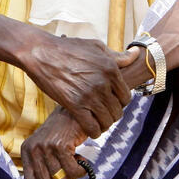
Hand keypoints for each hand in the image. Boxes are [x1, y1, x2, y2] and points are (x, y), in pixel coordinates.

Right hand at [18, 34, 136, 138]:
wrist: (40, 53)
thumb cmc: (67, 48)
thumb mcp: (96, 46)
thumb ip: (117, 55)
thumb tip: (137, 53)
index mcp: (111, 69)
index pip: (126, 96)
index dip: (120, 103)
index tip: (112, 104)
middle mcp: (103, 83)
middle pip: (118, 111)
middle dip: (112, 115)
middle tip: (104, 115)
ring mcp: (89, 95)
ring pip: (106, 120)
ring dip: (103, 125)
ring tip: (98, 123)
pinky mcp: (74, 105)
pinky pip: (91, 126)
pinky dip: (94, 132)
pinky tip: (91, 130)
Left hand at [21, 108, 86, 178]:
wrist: (78, 111)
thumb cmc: (65, 132)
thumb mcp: (48, 148)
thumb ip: (45, 166)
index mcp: (27, 151)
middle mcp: (33, 149)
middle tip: (72, 177)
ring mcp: (45, 147)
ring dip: (74, 176)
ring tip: (78, 164)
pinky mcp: (60, 145)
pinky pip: (73, 172)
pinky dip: (81, 170)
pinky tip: (83, 159)